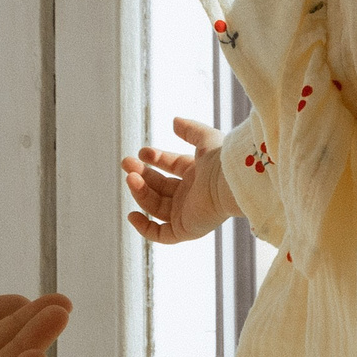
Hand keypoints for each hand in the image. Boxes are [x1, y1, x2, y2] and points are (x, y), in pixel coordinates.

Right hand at [122, 115, 237, 244]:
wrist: (229, 182)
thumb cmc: (223, 161)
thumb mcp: (206, 139)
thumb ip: (191, 130)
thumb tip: (174, 121)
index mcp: (198, 174)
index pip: (171, 167)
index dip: (155, 159)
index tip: (141, 152)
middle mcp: (191, 195)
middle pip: (160, 187)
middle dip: (142, 175)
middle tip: (127, 163)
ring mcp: (187, 213)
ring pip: (156, 206)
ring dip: (140, 193)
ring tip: (131, 178)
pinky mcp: (185, 229)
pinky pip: (161, 234)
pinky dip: (144, 228)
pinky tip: (132, 215)